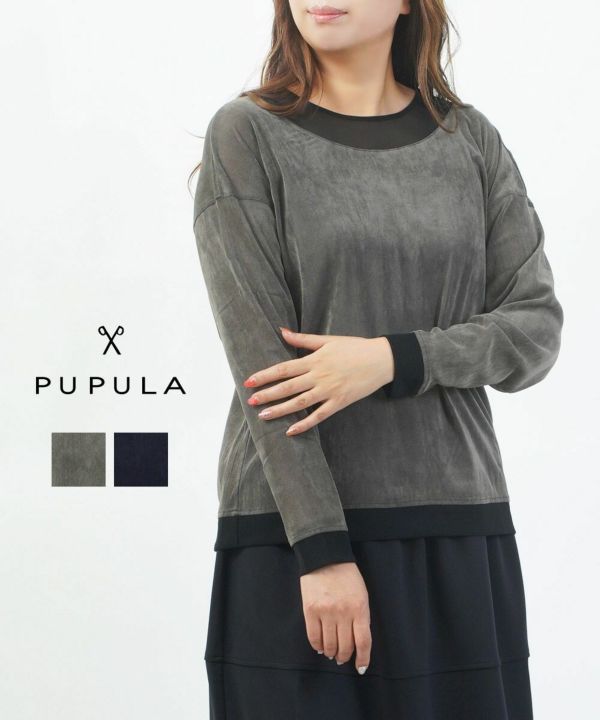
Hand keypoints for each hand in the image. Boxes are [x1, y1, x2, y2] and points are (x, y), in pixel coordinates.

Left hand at [243, 327, 394, 434]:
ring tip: (263, 416)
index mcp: (314, 360)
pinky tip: (291, 431)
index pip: (284, 369)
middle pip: (288, 387)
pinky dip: (305, 424)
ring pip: (300, 403)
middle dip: (267, 394)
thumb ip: (303, 339)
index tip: (249, 381)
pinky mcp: (339, 402)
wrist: (381, 359)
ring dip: (280, 410)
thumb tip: (281, 331)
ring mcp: (329, 391)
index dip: (265, 375)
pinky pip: (319, 416)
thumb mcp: (328, 340)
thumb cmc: (354, 347)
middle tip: (250, 401)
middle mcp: (319, 376)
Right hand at [300, 561, 371, 674]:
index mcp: (359, 608)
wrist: (325, 557)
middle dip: (344, 656)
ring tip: (331, 653)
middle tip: (342, 658)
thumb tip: (355, 641)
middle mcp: (343, 612)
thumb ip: (361, 617)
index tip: (360, 667)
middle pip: (345, 646)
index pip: (363, 641)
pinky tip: (320, 647)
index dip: (363, 658)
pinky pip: (313, 637)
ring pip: (329, 645)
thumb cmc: (347, 576)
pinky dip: (317, 646)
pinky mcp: (310, 610)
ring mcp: (325, 612)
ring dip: (331, 653)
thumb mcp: (361, 594)